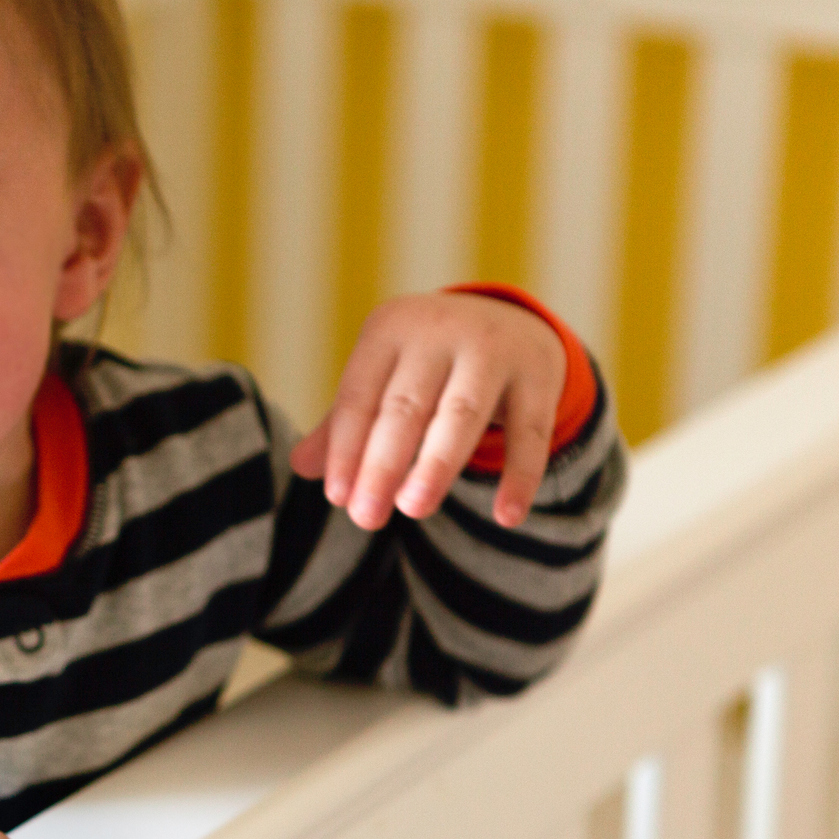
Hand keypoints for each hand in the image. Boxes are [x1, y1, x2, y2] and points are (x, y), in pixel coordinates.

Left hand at [292, 291, 565, 529]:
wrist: (508, 320)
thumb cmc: (425, 364)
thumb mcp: (382, 379)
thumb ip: (344, 423)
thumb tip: (300, 466)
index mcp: (390, 329)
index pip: (359, 396)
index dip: (345, 448)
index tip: (338, 497)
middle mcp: (440, 331)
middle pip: (406, 406)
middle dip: (383, 464)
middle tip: (366, 518)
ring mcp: (493, 349)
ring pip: (462, 413)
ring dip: (437, 464)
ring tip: (413, 508)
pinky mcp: (539, 375)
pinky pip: (530, 431)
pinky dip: (520, 475)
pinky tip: (507, 517)